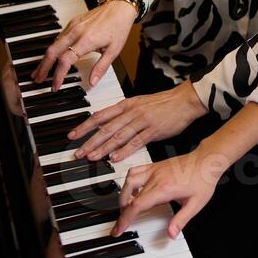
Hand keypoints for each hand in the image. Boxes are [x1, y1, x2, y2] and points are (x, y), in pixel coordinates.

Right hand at [32, 0, 136, 90]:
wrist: (120, 6)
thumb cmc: (119, 26)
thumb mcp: (114, 50)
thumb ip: (101, 68)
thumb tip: (92, 82)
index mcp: (86, 40)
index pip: (65, 61)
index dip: (58, 75)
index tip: (55, 86)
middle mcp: (76, 32)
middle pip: (52, 52)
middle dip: (43, 67)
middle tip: (38, 79)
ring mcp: (73, 26)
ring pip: (53, 44)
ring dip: (46, 58)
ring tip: (42, 71)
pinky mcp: (73, 22)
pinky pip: (59, 37)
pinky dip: (53, 49)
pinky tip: (52, 56)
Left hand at [68, 81, 206, 162]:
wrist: (184, 100)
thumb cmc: (163, 103)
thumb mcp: (140, 104)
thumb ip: (125, 114)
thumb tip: (109, 125)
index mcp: (126, 105)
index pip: (100, 115)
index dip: (85, 126)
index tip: (73, 135)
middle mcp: (131, 112)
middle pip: (106, 127)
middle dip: (90, 141)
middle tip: (78, 152)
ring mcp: (142, 121)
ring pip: (118, 135)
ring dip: (103, 147)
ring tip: (92, 157)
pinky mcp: (154, 130)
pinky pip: (136, 141)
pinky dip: (124, 150)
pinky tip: (115, 157)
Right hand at [112, 147, 226, 237]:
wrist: (207, 160)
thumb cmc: (203, 180)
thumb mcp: (196, 204)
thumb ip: (181, 220)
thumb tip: (171, 234)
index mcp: (164, 189)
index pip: (137, 206)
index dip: (124, 219)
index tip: (118, 230)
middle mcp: (155, 178)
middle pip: (129, 195)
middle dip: (122, 212)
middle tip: (122, 223)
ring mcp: (154, 170)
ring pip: (128, 181)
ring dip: (123, 195)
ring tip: (126, 207)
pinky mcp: (155, 165)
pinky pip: (135, 170)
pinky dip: (129, 181)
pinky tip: (134, 190)